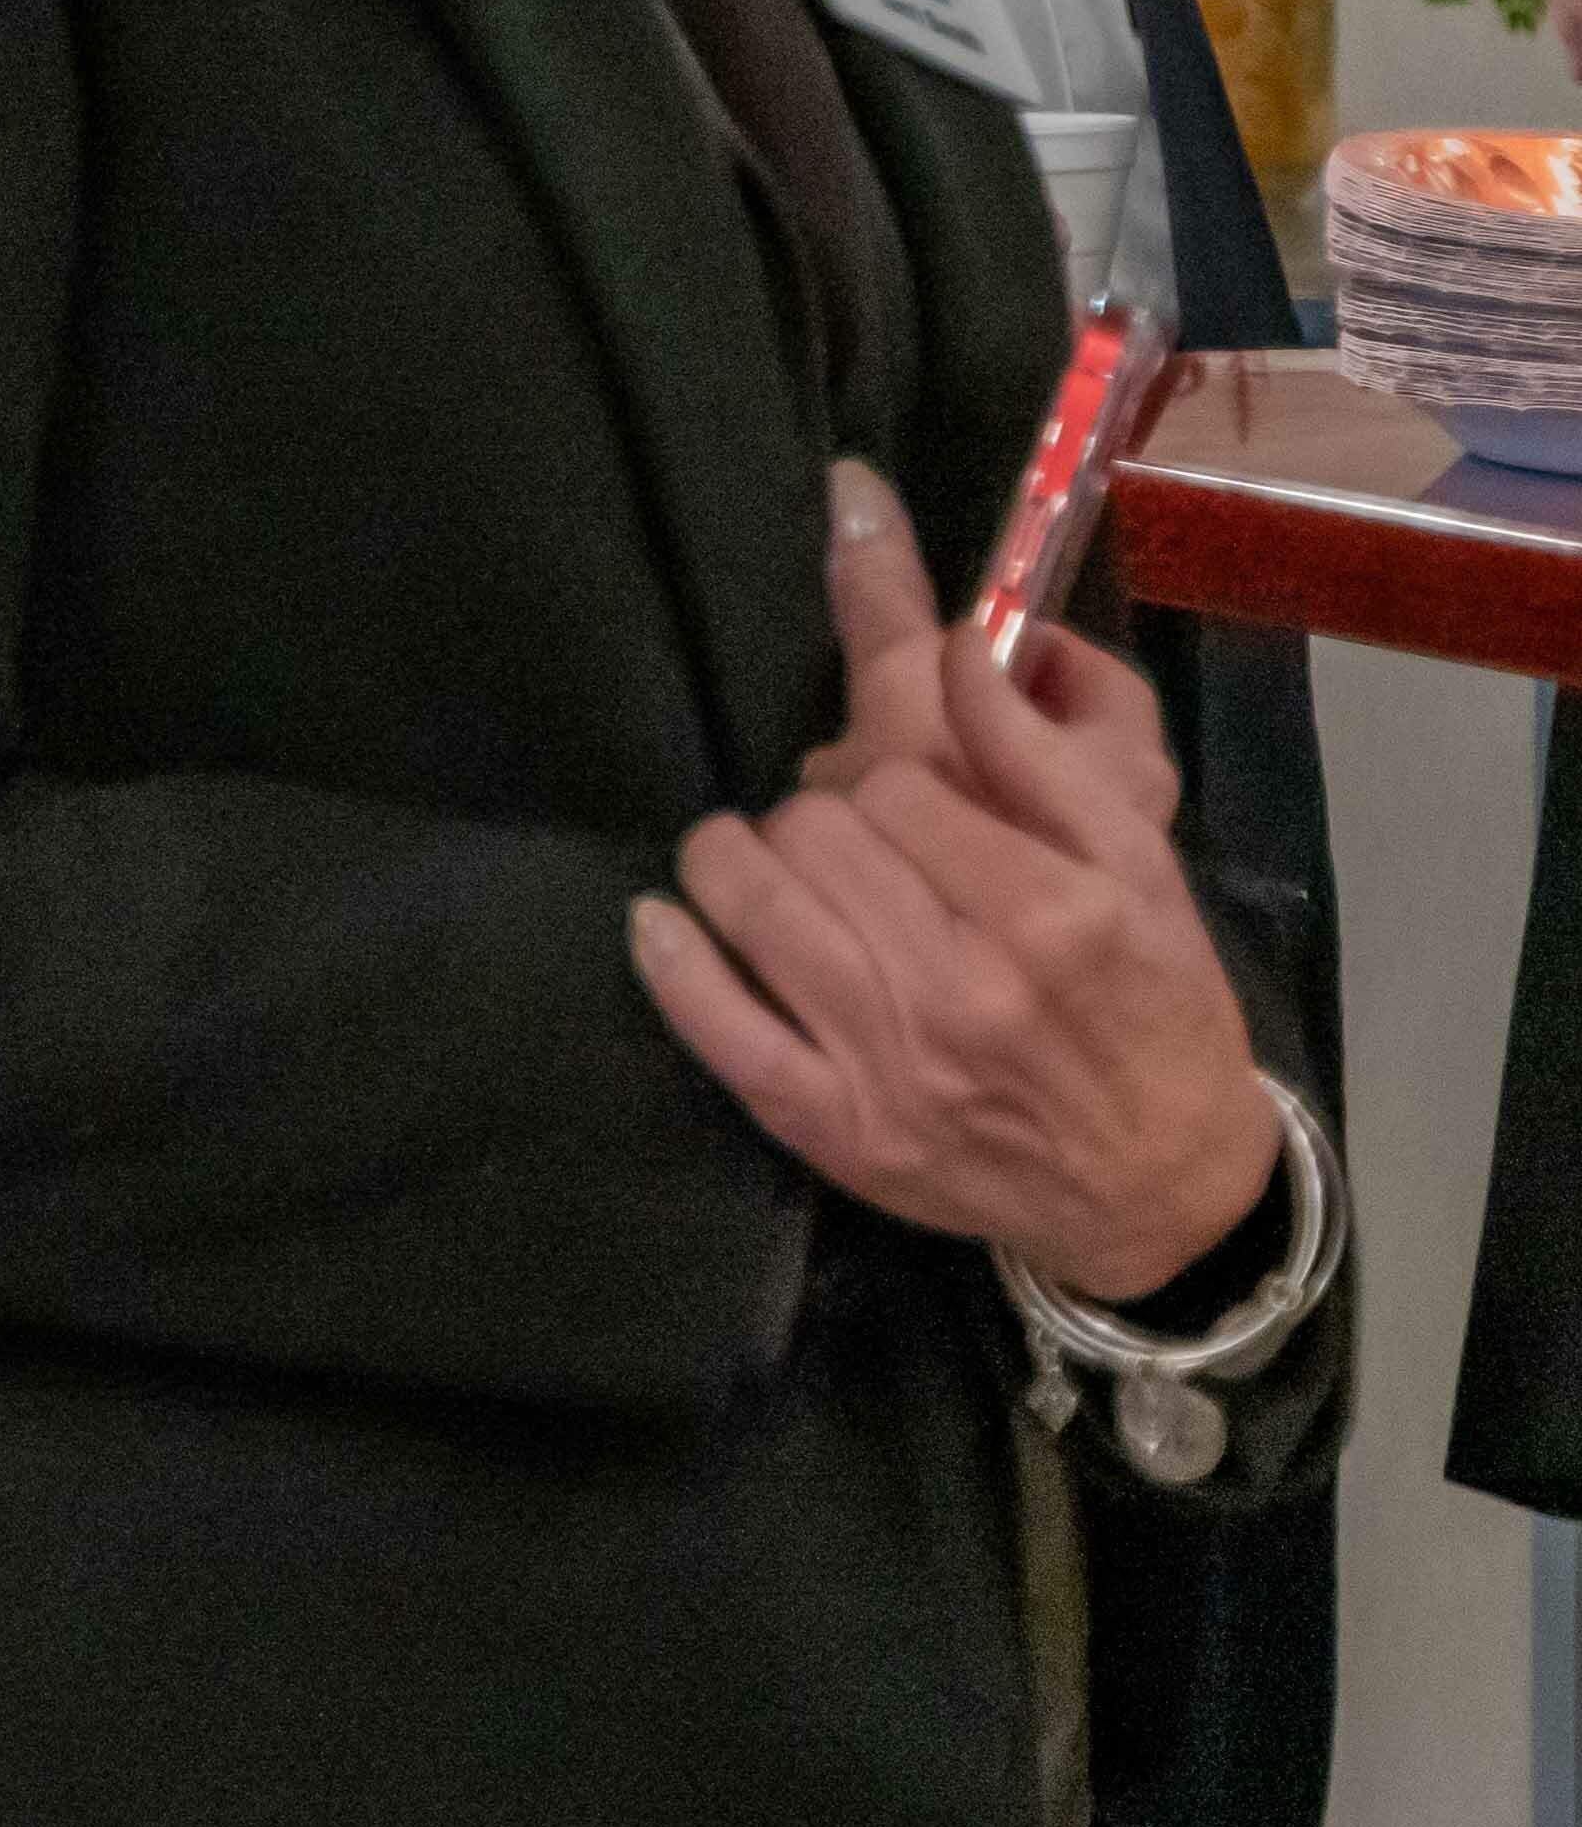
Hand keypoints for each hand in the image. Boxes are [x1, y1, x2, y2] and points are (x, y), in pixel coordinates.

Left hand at [626, 469, 1283, 1297]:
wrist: (1162, 1183)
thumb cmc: (1155, 1004)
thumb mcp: (1138, 867)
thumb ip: (1040, 753)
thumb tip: (960, 643)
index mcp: (1052, 914)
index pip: (897, 784)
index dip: (890, 776)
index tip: (904, 798)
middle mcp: (968, 990)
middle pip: (817, 834)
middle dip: (822, 818)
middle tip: (847, 843)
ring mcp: (894, 1067)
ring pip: (757, 904)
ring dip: (735, 863)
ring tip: (755, 862)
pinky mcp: (840, 1130)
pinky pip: (721, 1029)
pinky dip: (675, 962)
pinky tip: (663, 919)